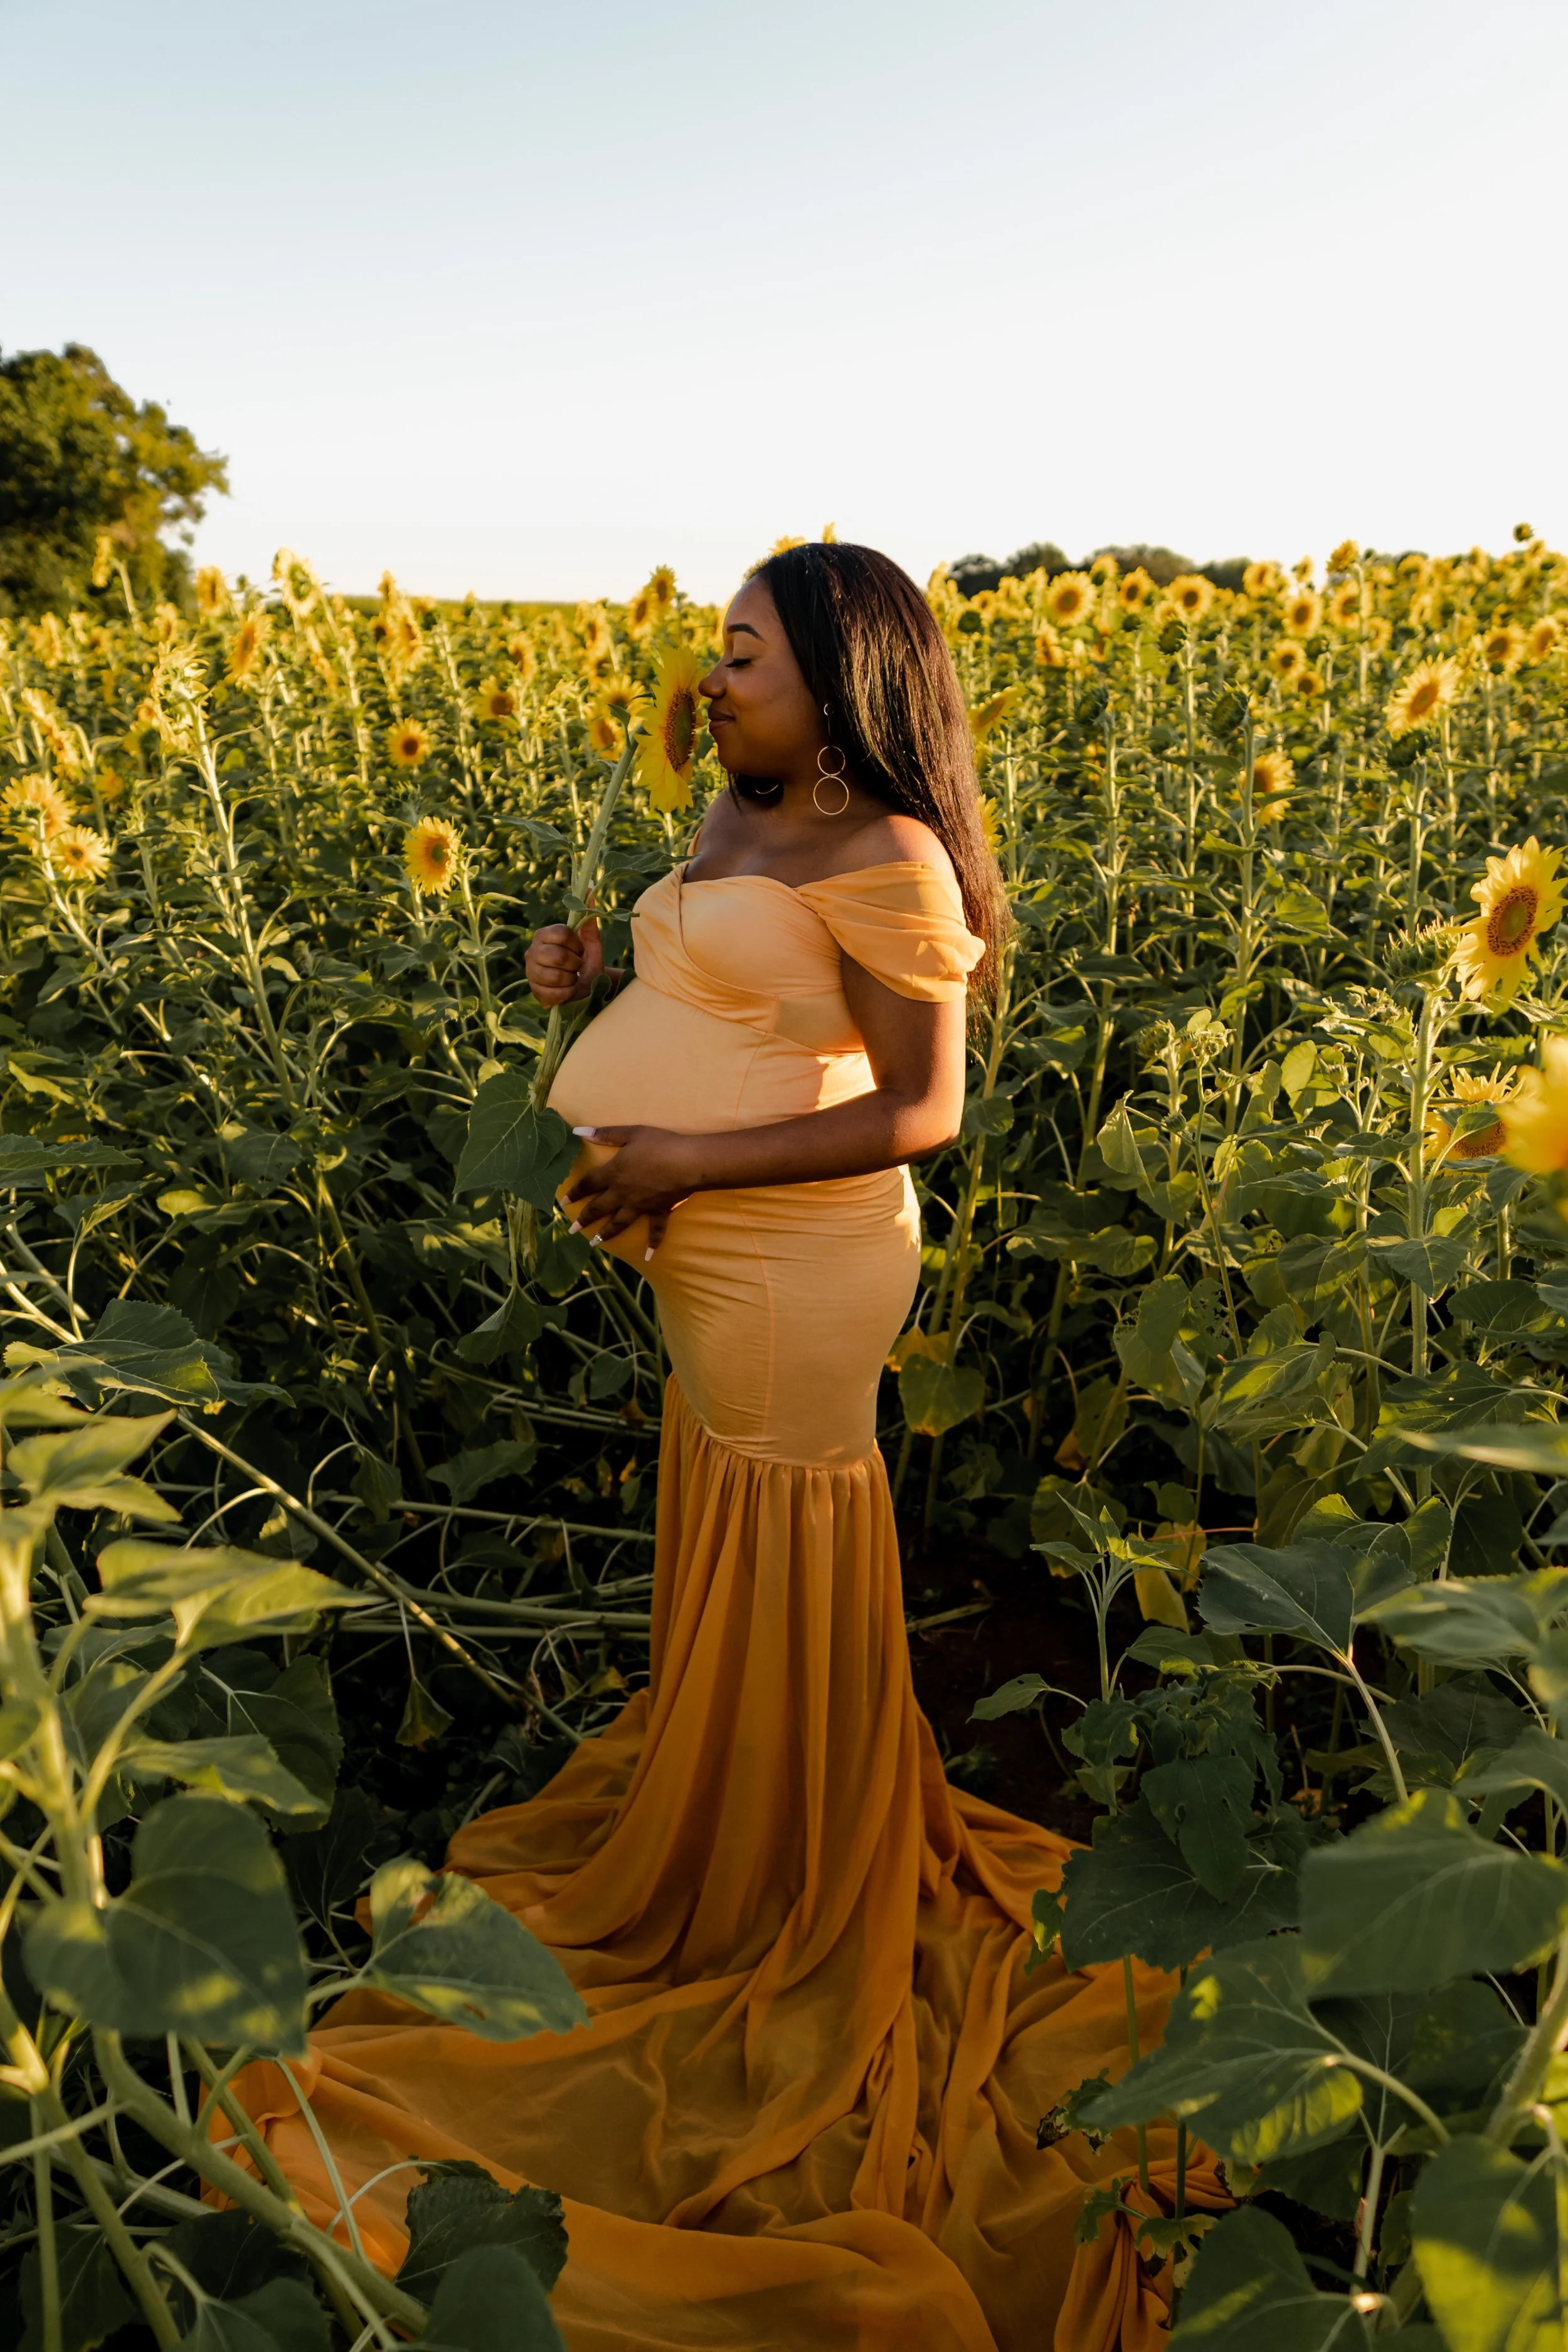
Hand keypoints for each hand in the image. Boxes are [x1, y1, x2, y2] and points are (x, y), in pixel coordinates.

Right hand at [527, 913, 602, 1006]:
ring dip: (572, 980)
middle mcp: (532, 951)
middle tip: (576, 967)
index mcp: (544, 935)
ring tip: (572, 978)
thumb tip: (589, 887)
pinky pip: (555, 994)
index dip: (577, 945)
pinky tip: (568, 990)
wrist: (585, 989)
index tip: (580, 951)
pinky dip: (567, 993)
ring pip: (556, 976)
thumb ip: (588, 918)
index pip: (562, 934)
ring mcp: (530, 972)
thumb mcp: (591, 942)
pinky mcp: (534, 991)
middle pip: (558, 956)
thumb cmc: (586, 963)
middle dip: (575, 964)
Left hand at [566, 1125, 697, 1255]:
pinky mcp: (658, 1211)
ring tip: (594, 1244)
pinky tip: (648, 1256)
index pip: (588, 1184)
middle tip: (572, 1230)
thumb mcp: (630, 1133)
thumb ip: (604, 1134)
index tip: (563, 1202)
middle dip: (584, 1219)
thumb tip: (577, 1130)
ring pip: (619, 1223)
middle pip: (599, 1208)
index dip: (575, 1193)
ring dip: (606, 1234)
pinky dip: (652, 1243)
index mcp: (613, 1173)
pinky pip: (655, 1230)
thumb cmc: (659, 1145)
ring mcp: (640, 1206)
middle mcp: (622, 1194)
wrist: (687, 1163)